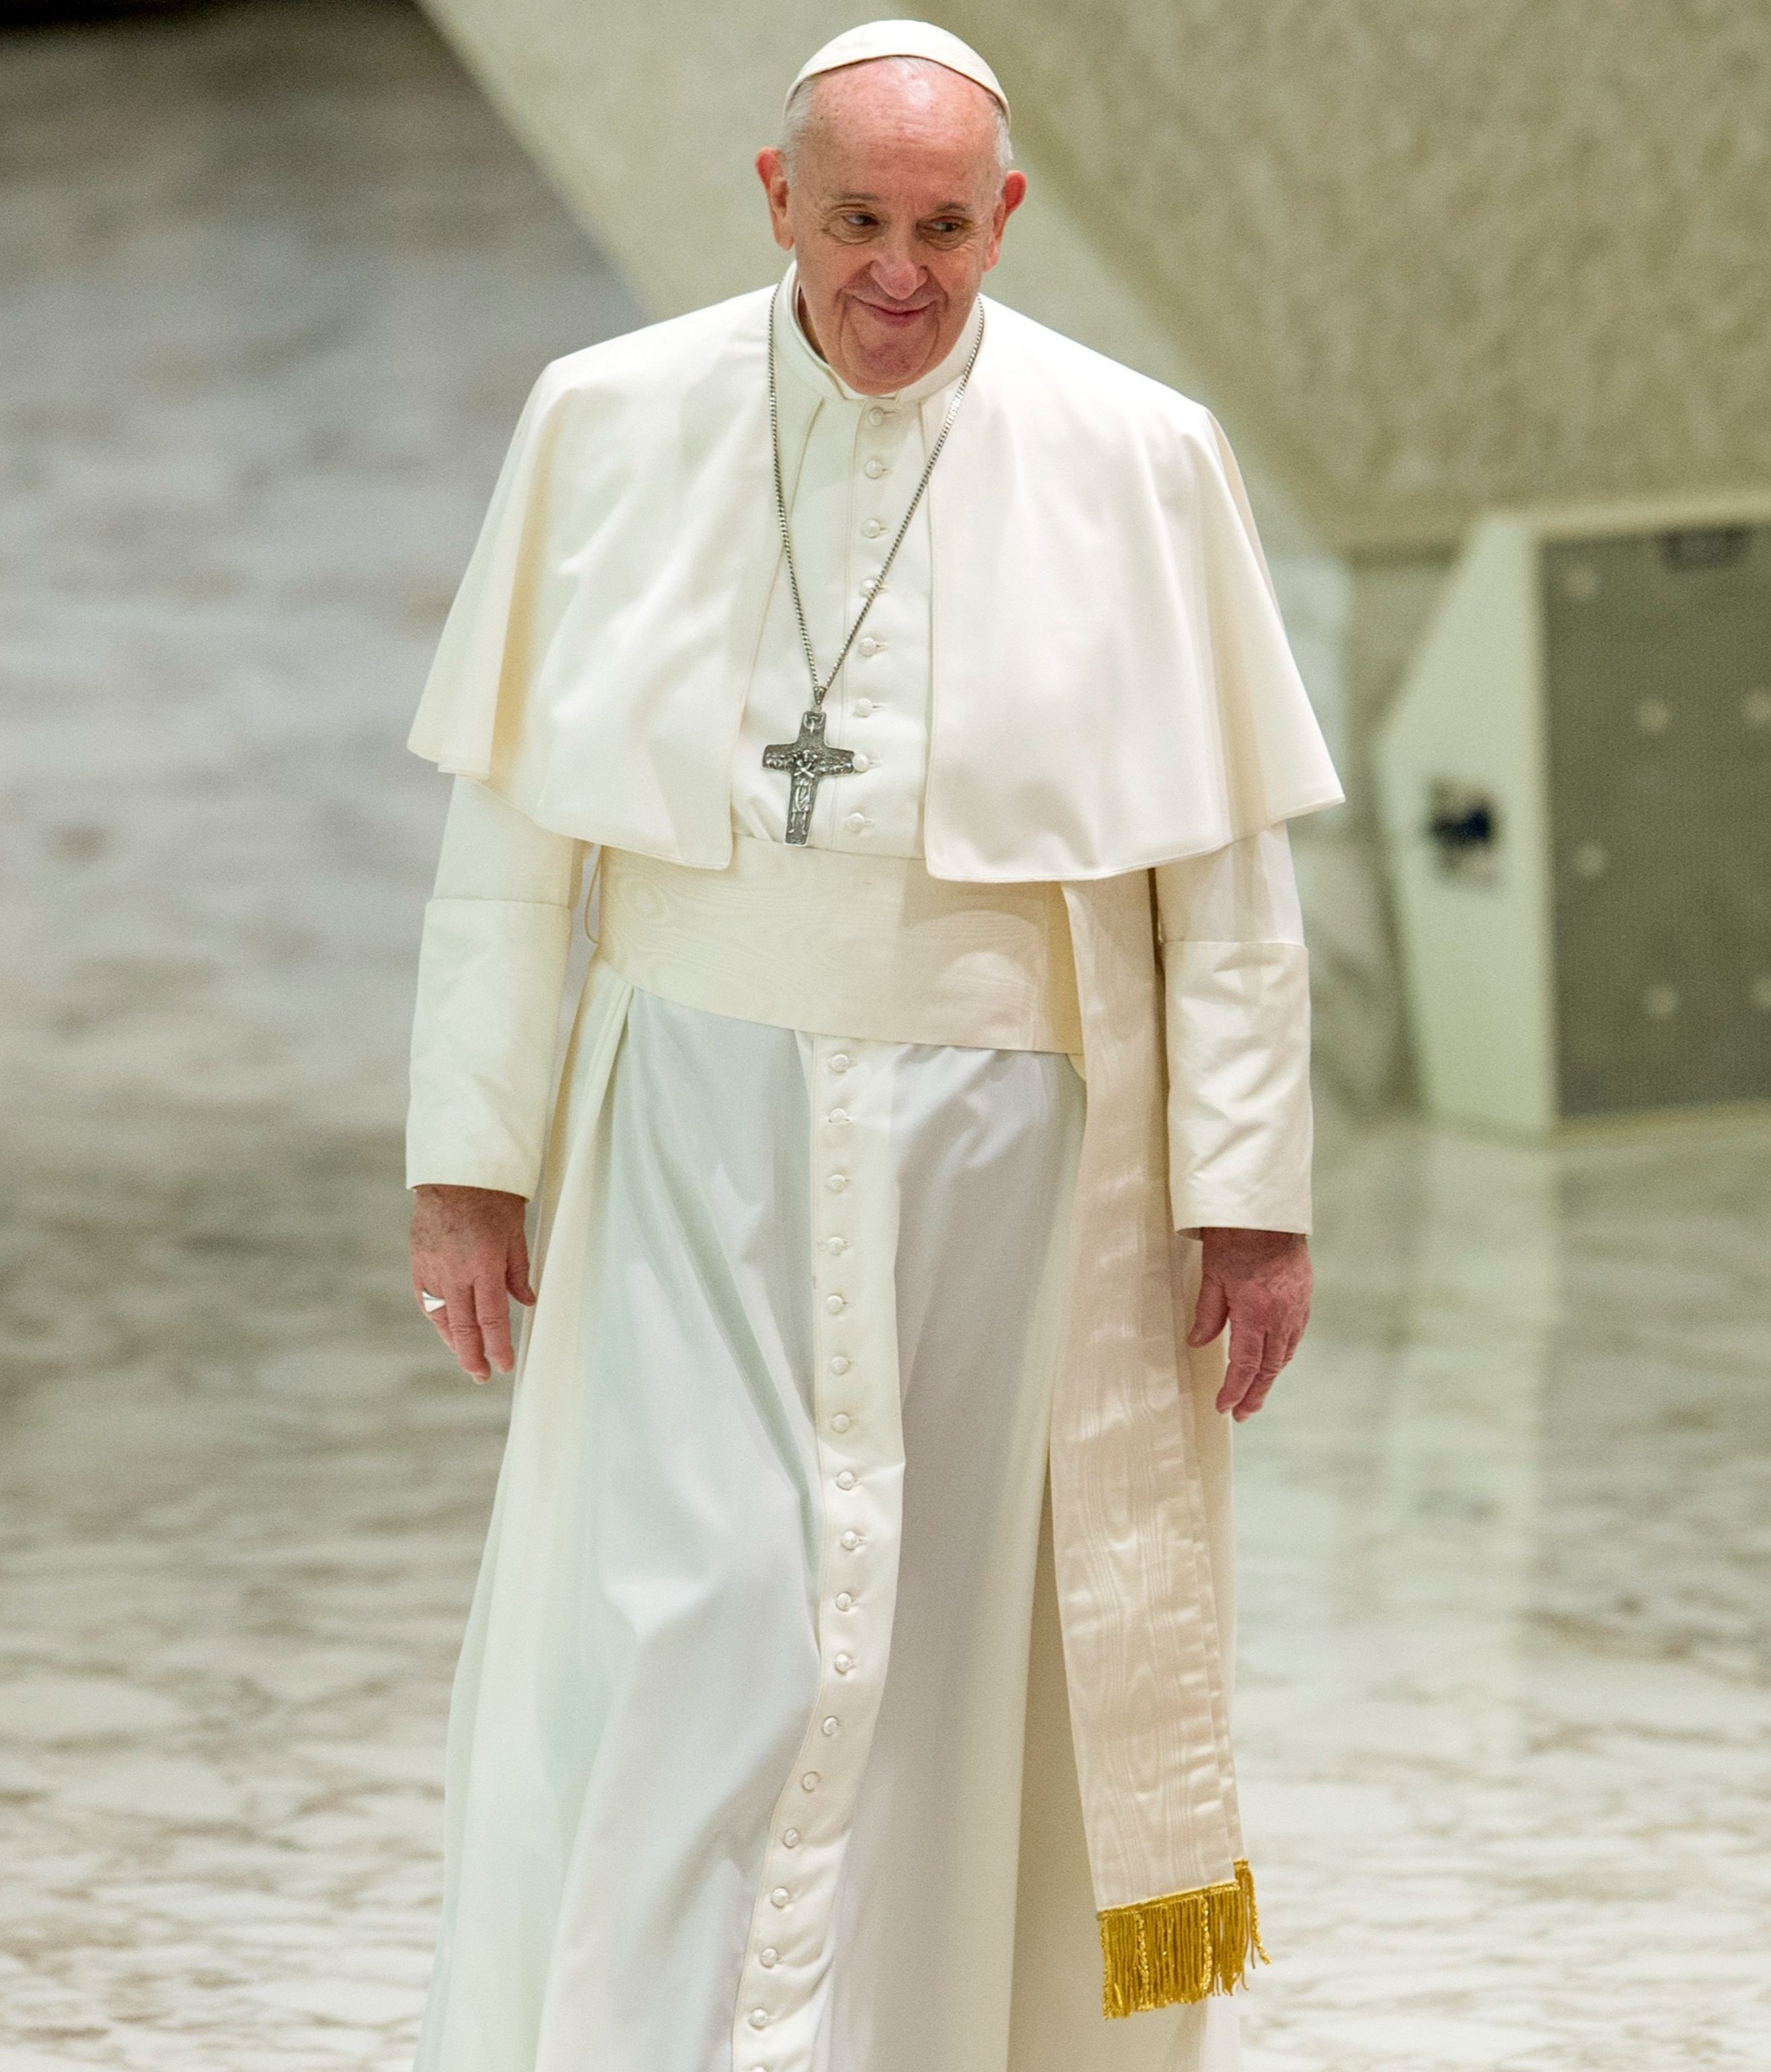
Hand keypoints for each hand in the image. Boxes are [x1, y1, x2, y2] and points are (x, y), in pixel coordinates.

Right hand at [410, 1184, 535, 1381]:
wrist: (455, 1170)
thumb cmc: (492, 1196)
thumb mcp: (515, 1233)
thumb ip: (519, 1271)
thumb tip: (527, 1302)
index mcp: (484, 1265)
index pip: (491, 1319)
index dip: (498, 1347)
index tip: (504, 1365)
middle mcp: (456, 1271)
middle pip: (464, 1327)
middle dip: (473, 1356)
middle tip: (481, 1375)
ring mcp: (433, 1267)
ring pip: (441, 1316)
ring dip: (453, 1341)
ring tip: (466, 1357)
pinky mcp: (418, 1260)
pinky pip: (426, 1298)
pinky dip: (437, 1317)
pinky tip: (447, 1328)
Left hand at [1187, 1227, 1310, 1421]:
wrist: (1268, 1209)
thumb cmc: (1235, 1237)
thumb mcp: (1212, 1276)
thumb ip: (1207, 1313)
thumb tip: (1198, 1343)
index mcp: (1255, 1311)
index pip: (1244, 1364)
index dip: (1234, 1390)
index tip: (1225, 1407)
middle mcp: (1280, 1315)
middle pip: (1268, 1366)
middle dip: (1254, 1393)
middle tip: (1243, 1413)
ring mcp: (1297, 1306)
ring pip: (1284, 1353)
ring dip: (1270, 1375)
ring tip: (1256, 1392)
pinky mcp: (1304, 1296)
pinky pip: (1294, 1334)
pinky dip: (1282, 1352)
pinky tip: (1273, 1359)